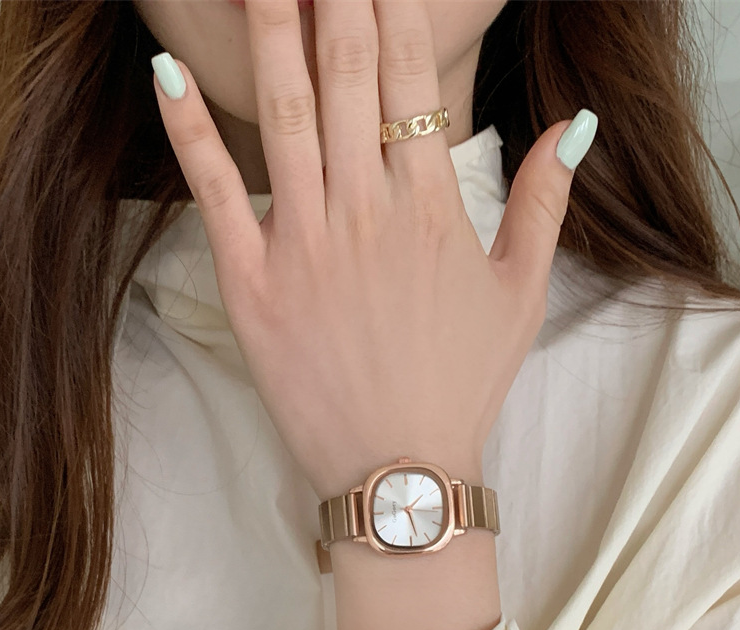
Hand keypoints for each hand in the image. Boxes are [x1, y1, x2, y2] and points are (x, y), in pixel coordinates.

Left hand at [150, 0, 595, 501]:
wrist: (398, 472)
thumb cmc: (457, 387)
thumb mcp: (520, 295)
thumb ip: (545, 202)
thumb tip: (573, 122)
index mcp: (432, 208)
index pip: (409, 76)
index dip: (392, 4)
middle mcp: (367, 212)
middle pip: (344, 71)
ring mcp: (304, 246)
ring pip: (282, 111)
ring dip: (266, 27)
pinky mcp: (251, 285)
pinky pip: (215, 192)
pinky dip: (188, 129)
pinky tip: (166, 69)